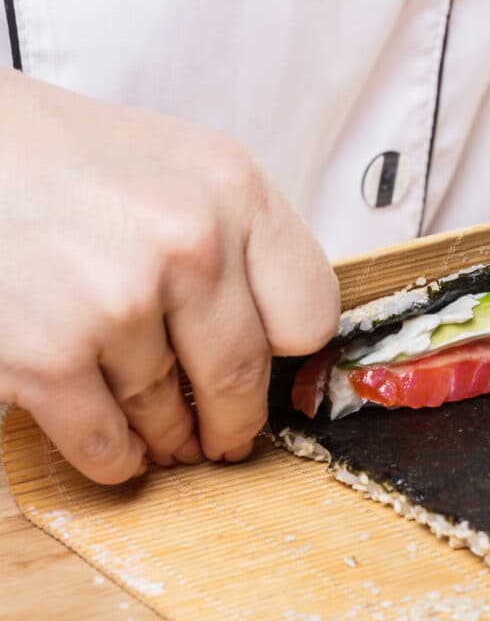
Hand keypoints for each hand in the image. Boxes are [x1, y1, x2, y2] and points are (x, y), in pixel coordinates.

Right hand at [0, 70, 338, 483]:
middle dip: (234, 421)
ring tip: (167, 436)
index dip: (288, 351)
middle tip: (226, 437)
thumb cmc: (74, 161)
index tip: (270, 365)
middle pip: (244, 379)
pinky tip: (121, 448)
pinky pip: (107, 445)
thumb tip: (284, 340)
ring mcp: (119, 304)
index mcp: (236, 192)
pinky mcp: (49, 357)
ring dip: (170, 439)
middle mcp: (190, 245)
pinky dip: (118, 459)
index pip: (310, 316)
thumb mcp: (188, 168)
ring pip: (172, 417)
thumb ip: (246, 243)